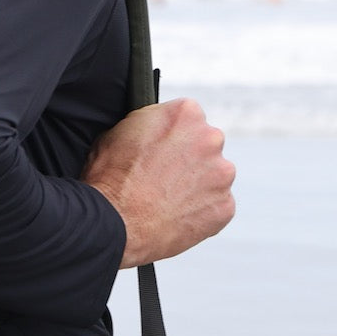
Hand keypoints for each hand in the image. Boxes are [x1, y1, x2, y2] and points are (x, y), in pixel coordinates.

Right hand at [82, 98, 235, 267]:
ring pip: (214, 176)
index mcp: (186, 113)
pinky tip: (176, 216)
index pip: (188, 118)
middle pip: (206, 144)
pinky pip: (217, 205)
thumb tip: (153, 130)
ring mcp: (222, 173)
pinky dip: (201, 210)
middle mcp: (211, 138)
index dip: (172, 136)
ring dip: (197, 184)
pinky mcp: (226, 205)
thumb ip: (149, 125)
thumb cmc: (110, 178)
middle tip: (164, 177)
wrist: (114, 222)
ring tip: (167, 200)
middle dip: (189, 158)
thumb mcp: (119, 131)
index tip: (161, 150)